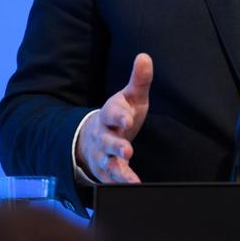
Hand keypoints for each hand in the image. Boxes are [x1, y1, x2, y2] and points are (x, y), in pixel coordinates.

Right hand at [75, 53, 151, 183]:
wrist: (95, 138)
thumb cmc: (119, 115)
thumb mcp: (131, 97)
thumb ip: (139, 80)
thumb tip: (145, 56)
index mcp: (110, 114)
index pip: (112, 113)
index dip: (119, 115)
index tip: (127, 119)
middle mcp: (104, 134)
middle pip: (108, 139)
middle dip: (116, 145)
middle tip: (127, 149)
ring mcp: (103, 153)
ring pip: (107, 160)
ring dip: (117, 166)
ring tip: (129, 174)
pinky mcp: (106, 169)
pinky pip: (112, 176)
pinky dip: (121, 180)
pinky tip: (133, 183)